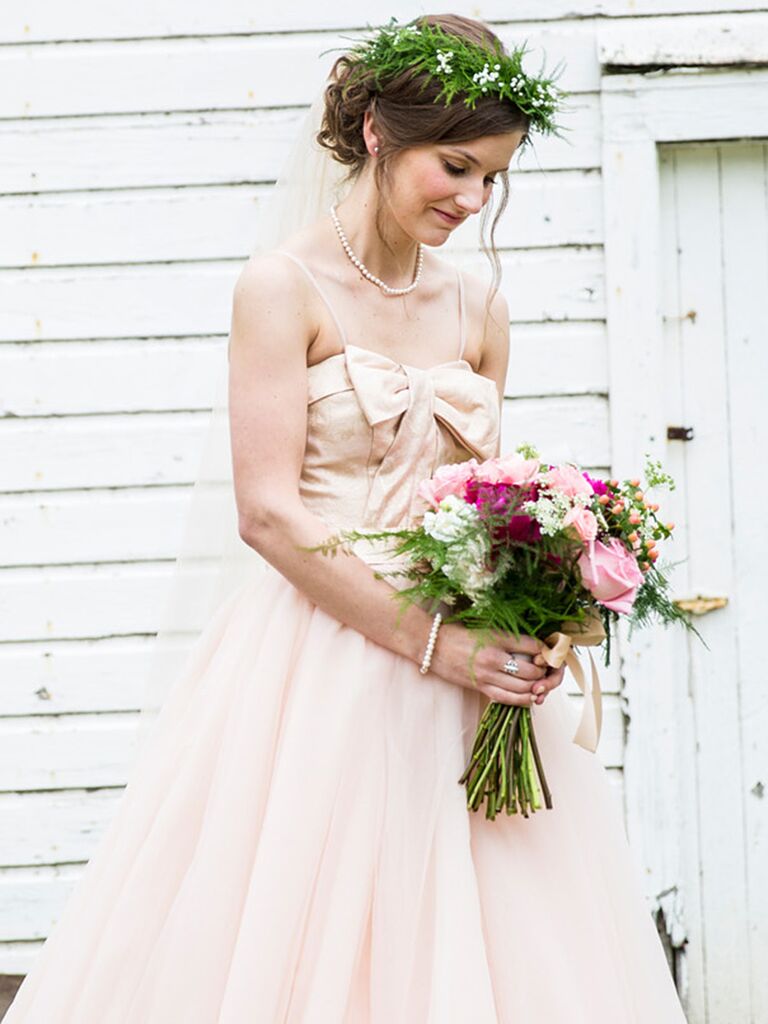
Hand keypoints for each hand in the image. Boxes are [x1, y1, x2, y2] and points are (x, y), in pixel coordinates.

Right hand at [429, 622, 565, 707]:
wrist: (433, 646)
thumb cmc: (460, 634)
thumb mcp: (488, 629)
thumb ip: (510, 637)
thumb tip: (536, 647)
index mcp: (496, 637)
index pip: (532, 646)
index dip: (546, 650)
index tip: (549, 650)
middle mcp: (493, 658)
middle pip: (531, 670)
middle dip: (544, 671)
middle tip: (546, 667)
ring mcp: (487, 676)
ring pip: (523, 687)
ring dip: (536, 686)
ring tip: (540, 681)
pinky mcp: (480, 688)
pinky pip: (508, 698)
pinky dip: (523, 699)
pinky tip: (530, 696)